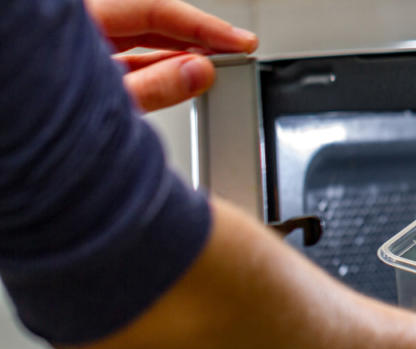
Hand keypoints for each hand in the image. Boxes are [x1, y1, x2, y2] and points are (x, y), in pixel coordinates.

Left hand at [84, 0, 258, 111]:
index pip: (152, 6)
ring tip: (216, 66)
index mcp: (79, 20)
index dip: (202, 25)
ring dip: (181, 51)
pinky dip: (159, 64)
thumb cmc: (30, 124)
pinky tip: (185, 75)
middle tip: (237, 51)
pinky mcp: (82, 66)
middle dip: (197, 35)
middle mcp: (82, 25)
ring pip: (140, 36)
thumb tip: (198, 71)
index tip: (239, 42)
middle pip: (149, 17)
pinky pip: (128, 55)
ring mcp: (80, 46)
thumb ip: (152, 87)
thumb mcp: (101, 105)